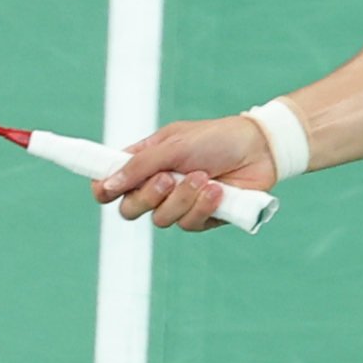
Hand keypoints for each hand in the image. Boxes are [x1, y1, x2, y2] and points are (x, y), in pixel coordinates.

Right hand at [97, 117, 278, 232]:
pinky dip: (202, 206)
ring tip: (204, 177)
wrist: (259, 149)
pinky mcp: (201, 218)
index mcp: (145, 163)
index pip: (112, 183)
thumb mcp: (173, 145)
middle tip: (168, 178)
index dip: (103, 190)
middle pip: (130, 209)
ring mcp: (179, 204)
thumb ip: (139, 166)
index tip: (104, 191)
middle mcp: (158, 186)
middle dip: (147, 196)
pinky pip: (188, 224)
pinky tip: (218, 190)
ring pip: (160, 219)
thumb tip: (106, 186)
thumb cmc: (215, 138)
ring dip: (182, 198)